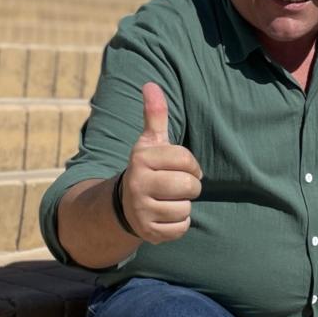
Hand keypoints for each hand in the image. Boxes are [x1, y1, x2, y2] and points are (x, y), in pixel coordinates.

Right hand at [120, 82, 202, 242]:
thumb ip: (154, 115)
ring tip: (167, 200)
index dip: (192, 165)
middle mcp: (137, 184)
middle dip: (189, 186)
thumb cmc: (148, 168)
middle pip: (189, 186)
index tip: (182, 167)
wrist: (125, 204)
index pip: (187, 161)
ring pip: (185, 208)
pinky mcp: (148, 232)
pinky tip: (165, 216)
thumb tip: (150, 84)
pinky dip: (178, 224)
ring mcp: (141, 210)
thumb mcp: (150, 142)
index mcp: (141, 158)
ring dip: (182, 206)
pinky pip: (180, 228)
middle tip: (176, 186)